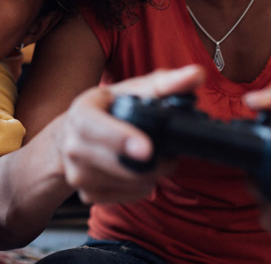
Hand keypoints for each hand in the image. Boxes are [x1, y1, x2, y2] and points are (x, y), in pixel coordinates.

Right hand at [56, 65, 204, 203]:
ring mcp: (78, 174)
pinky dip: (143, 186)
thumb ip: (167, 83)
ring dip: (152, 174)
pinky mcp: (88, 195)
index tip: (147, 149)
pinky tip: (141, 171)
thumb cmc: (108, 109)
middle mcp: (73, 146)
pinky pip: (128, 196)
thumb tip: (197, 74)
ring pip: (130, 183)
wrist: (73, 136)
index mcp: (81, 113)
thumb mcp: (132, 90)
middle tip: (170, 152)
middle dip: (155, 162)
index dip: (121, 139)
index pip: (94, 128)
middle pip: (119, 165)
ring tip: (156, 158)